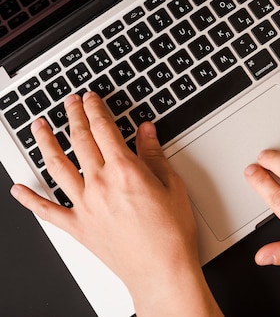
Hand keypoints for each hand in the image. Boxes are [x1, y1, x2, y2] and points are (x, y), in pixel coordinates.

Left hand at [10, 92, 221, 316]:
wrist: (162, 270)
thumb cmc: (171, 233)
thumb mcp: (172, 186)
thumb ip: (155, 155)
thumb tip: (147, 131)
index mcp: (125, 171)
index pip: (104, 129)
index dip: (96, 109)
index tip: (92, 98)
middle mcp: (100, 185)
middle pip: (80, 141)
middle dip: (74, 116)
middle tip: (70, 102)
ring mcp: (85, 206)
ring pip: (57, 167)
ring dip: (46, 143)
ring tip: (39, 127)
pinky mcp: (78, 227)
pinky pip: (47, 211)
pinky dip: (30, 200)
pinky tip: (18, 190)